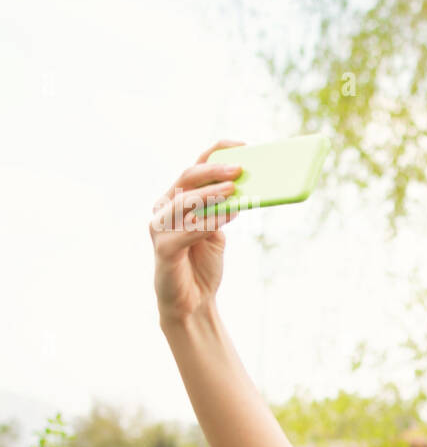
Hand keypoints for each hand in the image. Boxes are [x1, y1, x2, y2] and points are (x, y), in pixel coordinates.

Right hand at [150, 139, 244, 326]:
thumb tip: (246, 187)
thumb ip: (224, 208)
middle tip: (239, 168)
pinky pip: (187, 230)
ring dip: (210, 193)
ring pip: (184, 201)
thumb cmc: (203, 263)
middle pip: (188, 179)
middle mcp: (165, 207)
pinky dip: (208, 221)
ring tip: (233, 189)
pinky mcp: (163, 248)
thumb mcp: (218, 229)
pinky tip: (227, 216)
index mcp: (178, 198)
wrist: (193, 301)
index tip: (242, 145)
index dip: (216, 152)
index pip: (195, 167)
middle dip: (214, 170)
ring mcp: (161, 227)